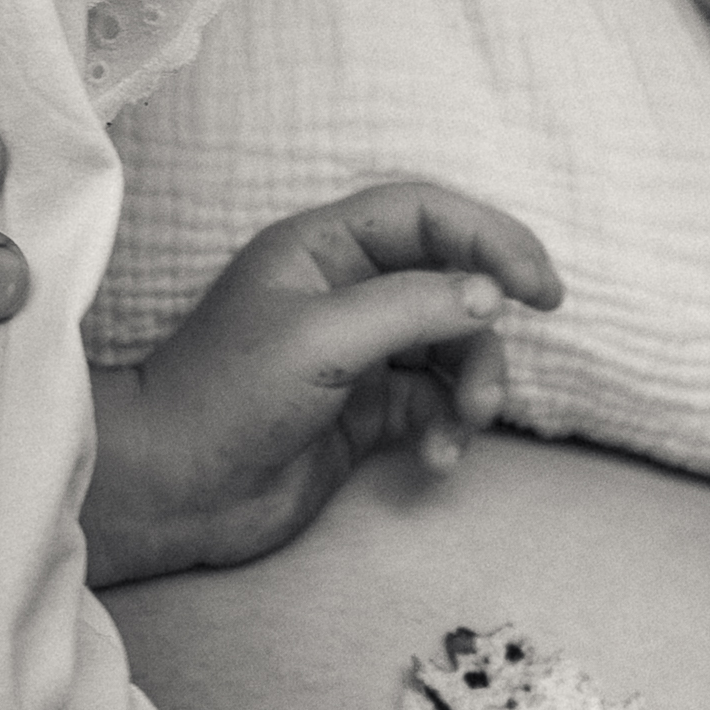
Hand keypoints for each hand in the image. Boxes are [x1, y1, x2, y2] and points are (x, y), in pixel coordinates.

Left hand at [83, 182, 561, 585]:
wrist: (172, 493)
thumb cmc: (225, 397)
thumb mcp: (322, 337)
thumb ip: (413, 307)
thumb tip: (492, 295)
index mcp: (324, 248)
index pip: (426, 216)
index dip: (490, 236)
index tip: (537, 284)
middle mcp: (346, 291)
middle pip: (451, 279)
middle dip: (487, 318)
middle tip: (532, 335)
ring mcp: (359, 353)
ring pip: (452, 347)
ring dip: (474, 382)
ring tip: (467, 420)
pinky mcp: (366, 411)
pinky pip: (435, 404)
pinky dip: (449, 427)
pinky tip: (438, 458)